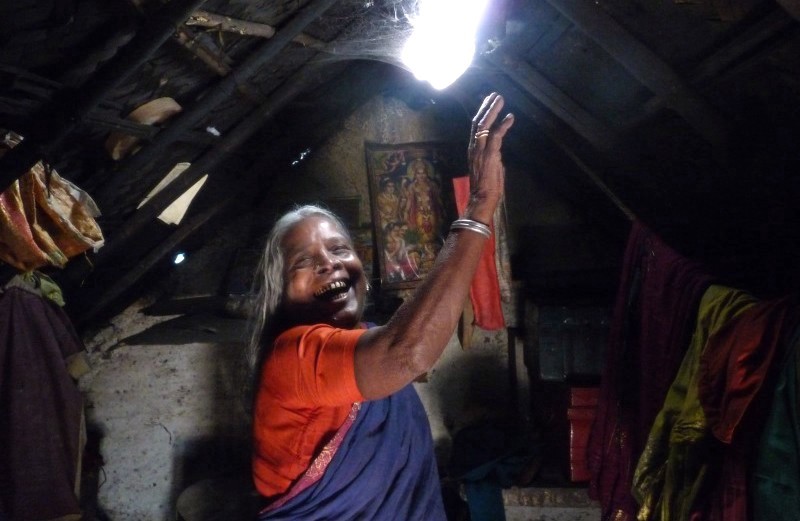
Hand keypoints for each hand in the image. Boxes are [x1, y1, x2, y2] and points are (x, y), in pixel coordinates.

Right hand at [467, 93, 513, 223]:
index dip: (482, 114)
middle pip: (478, 122)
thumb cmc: (487, 187)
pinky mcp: (489, 155)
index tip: (489, 103)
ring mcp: (480, 151)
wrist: (482, 199)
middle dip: (487, 107)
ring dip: (493, 111)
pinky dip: (503, 125)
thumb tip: (498, 151)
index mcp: (473, 150)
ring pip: (484, 125)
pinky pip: (496, 136)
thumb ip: (493, 156)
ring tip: (500, 99)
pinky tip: (510, 117)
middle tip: (495, 95)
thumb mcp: (490, 167)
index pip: (476, 128)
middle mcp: (474, 148)